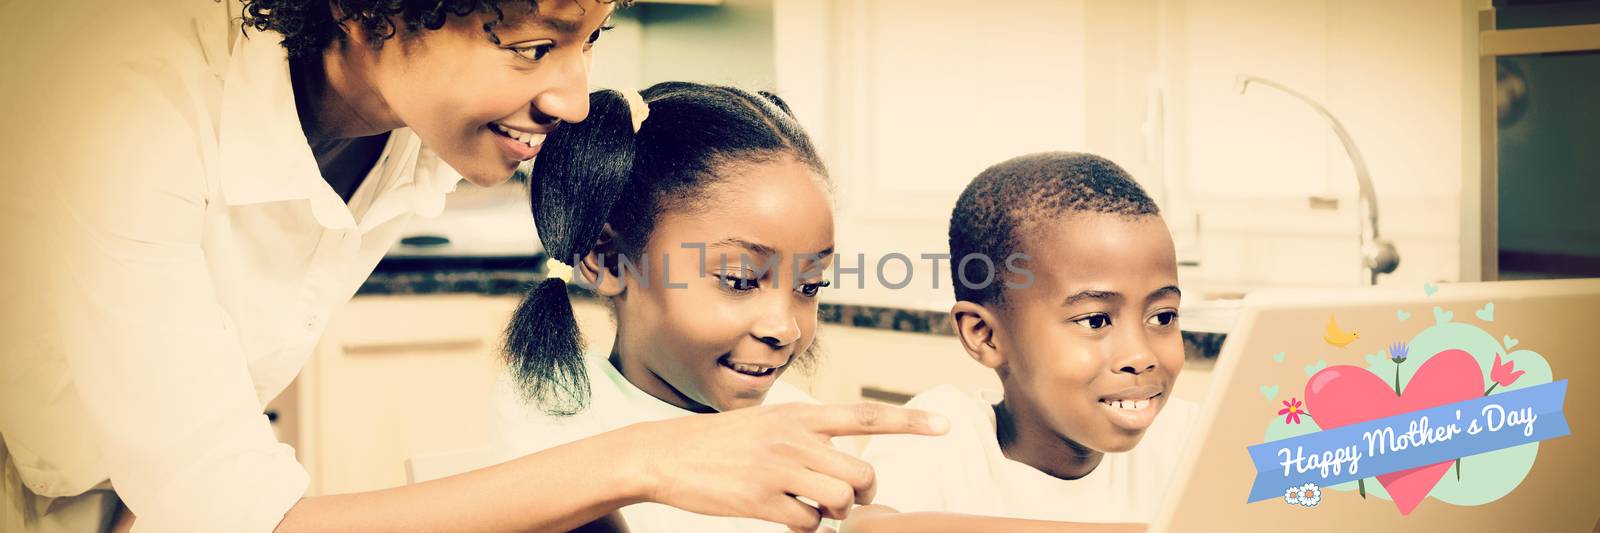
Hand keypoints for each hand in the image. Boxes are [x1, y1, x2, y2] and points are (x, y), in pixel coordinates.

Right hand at [617, 403, 947, 531]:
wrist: (667, 454)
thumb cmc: (725, 443)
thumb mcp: (771, 424)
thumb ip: (812, 438)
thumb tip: (852, 471)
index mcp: (800, 414)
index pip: (867, 416)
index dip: (910, 423)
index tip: (946, 427)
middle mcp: (794, 438)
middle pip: (861, 474)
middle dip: (861, 495)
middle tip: (839, 498)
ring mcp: (778, 469)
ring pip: (840, 502)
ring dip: (832, 513)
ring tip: (808, 505)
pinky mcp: (759, 500)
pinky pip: (807, 525)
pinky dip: (803, 526)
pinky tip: (782, 514)